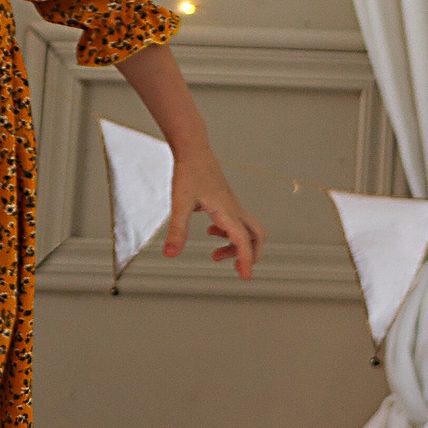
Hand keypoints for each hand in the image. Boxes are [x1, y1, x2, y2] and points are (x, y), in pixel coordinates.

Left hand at [165, 150, 264, 279]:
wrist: (193, 150)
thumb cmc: (189, 172)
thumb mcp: (180, 203)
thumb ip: (177, 230)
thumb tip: (170, 253)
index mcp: (227, 212)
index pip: (243, 240)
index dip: (246, 260)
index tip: (245, 277)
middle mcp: (234, 209)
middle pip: (257, 236)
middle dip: (251, 255)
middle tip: (238, 269)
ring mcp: (232, 205)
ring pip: (247, 230)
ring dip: (237, 246)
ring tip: (215, 256)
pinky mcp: (226, 201)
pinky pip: (236, 222)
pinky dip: (229, 233)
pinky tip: (211, 231)